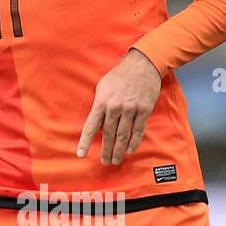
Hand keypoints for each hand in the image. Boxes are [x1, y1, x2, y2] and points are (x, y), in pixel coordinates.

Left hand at [76, 49, 161, 165]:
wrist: (142, 64)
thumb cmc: (119, 76)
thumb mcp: (103, 87)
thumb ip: (99, 106)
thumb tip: (97, 125)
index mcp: (102, 102)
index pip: (91, 126)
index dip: (85, 142)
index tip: (81, 154)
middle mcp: (115, 107)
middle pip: (108, 135)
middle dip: (106, 150)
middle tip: (105, 161)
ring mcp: (130, 109)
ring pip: (123, 135)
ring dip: (119, 150)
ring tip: (115, 159)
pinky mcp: (144, 110)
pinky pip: (138, 130)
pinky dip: (134, 142)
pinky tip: (129, 150)